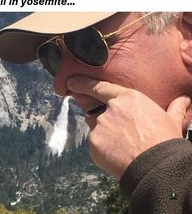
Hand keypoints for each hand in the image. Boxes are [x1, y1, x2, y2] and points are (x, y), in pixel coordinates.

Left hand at [67, 76, 189, 179]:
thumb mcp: (171, 120)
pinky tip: (116, 154)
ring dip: (104, 134)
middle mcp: (110, 109)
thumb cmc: (164, 141)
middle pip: (97, 112)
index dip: (83, 84)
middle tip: (119, 134)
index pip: (99, 87)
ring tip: (121, 146)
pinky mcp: (94, 143)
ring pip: (96, 128)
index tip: (71, 82)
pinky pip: (95, 143)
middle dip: (103, 121)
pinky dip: (102, 148)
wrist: (157, 168)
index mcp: (127, 99)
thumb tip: (184, 100)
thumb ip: (174, 108)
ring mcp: (100, 126)